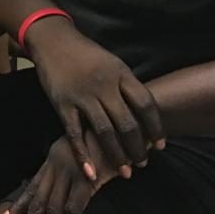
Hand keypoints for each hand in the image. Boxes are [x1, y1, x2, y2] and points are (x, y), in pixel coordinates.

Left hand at [1, 132, 115, 213]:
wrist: (125, 125)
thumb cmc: (109, 140)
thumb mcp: (84, 153)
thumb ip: (73, 170)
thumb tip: (69, 190)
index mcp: (54, 160)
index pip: (31, 187)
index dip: (17, 206)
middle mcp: (56, 165)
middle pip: (36, 203)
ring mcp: (69, 172)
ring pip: (52, 210)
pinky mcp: (85, 179)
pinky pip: (74, 208)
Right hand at [26, 17, 164, 180]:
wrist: (54, 40)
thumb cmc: (87, 54)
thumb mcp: (113, 63)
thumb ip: (127, 86)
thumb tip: (147, 114)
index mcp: (121, 74)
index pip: (145, 104)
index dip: (156, 127)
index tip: (160, 146)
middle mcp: (104, 85)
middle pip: (127, 123)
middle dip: (137, 148)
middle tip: (142, 164)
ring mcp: (82, 95)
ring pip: (104, 132)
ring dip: (117, 156)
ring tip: (125, 173)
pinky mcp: (62, 104)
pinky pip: (75, 134)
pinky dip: (83, 156)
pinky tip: (92, 173)